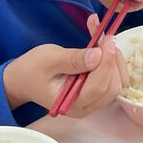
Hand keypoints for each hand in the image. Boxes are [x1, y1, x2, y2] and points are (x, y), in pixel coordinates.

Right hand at [3, 14, 127, 116]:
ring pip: (117, 81)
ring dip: (114, 57)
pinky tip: (101, 41)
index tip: (107, 40)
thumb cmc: (32, 70)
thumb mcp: (49, 60)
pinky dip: (111, 58)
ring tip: (101, 36)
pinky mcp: (97, 90)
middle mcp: (87, 106)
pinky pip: (112, 76)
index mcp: (72, 103)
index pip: (99, 86)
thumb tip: (98, 55)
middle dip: (112, 59)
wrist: (24, 79)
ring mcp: (93, 100)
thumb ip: (74, 60)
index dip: (107, 63)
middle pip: (113, 86)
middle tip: (105, 36)